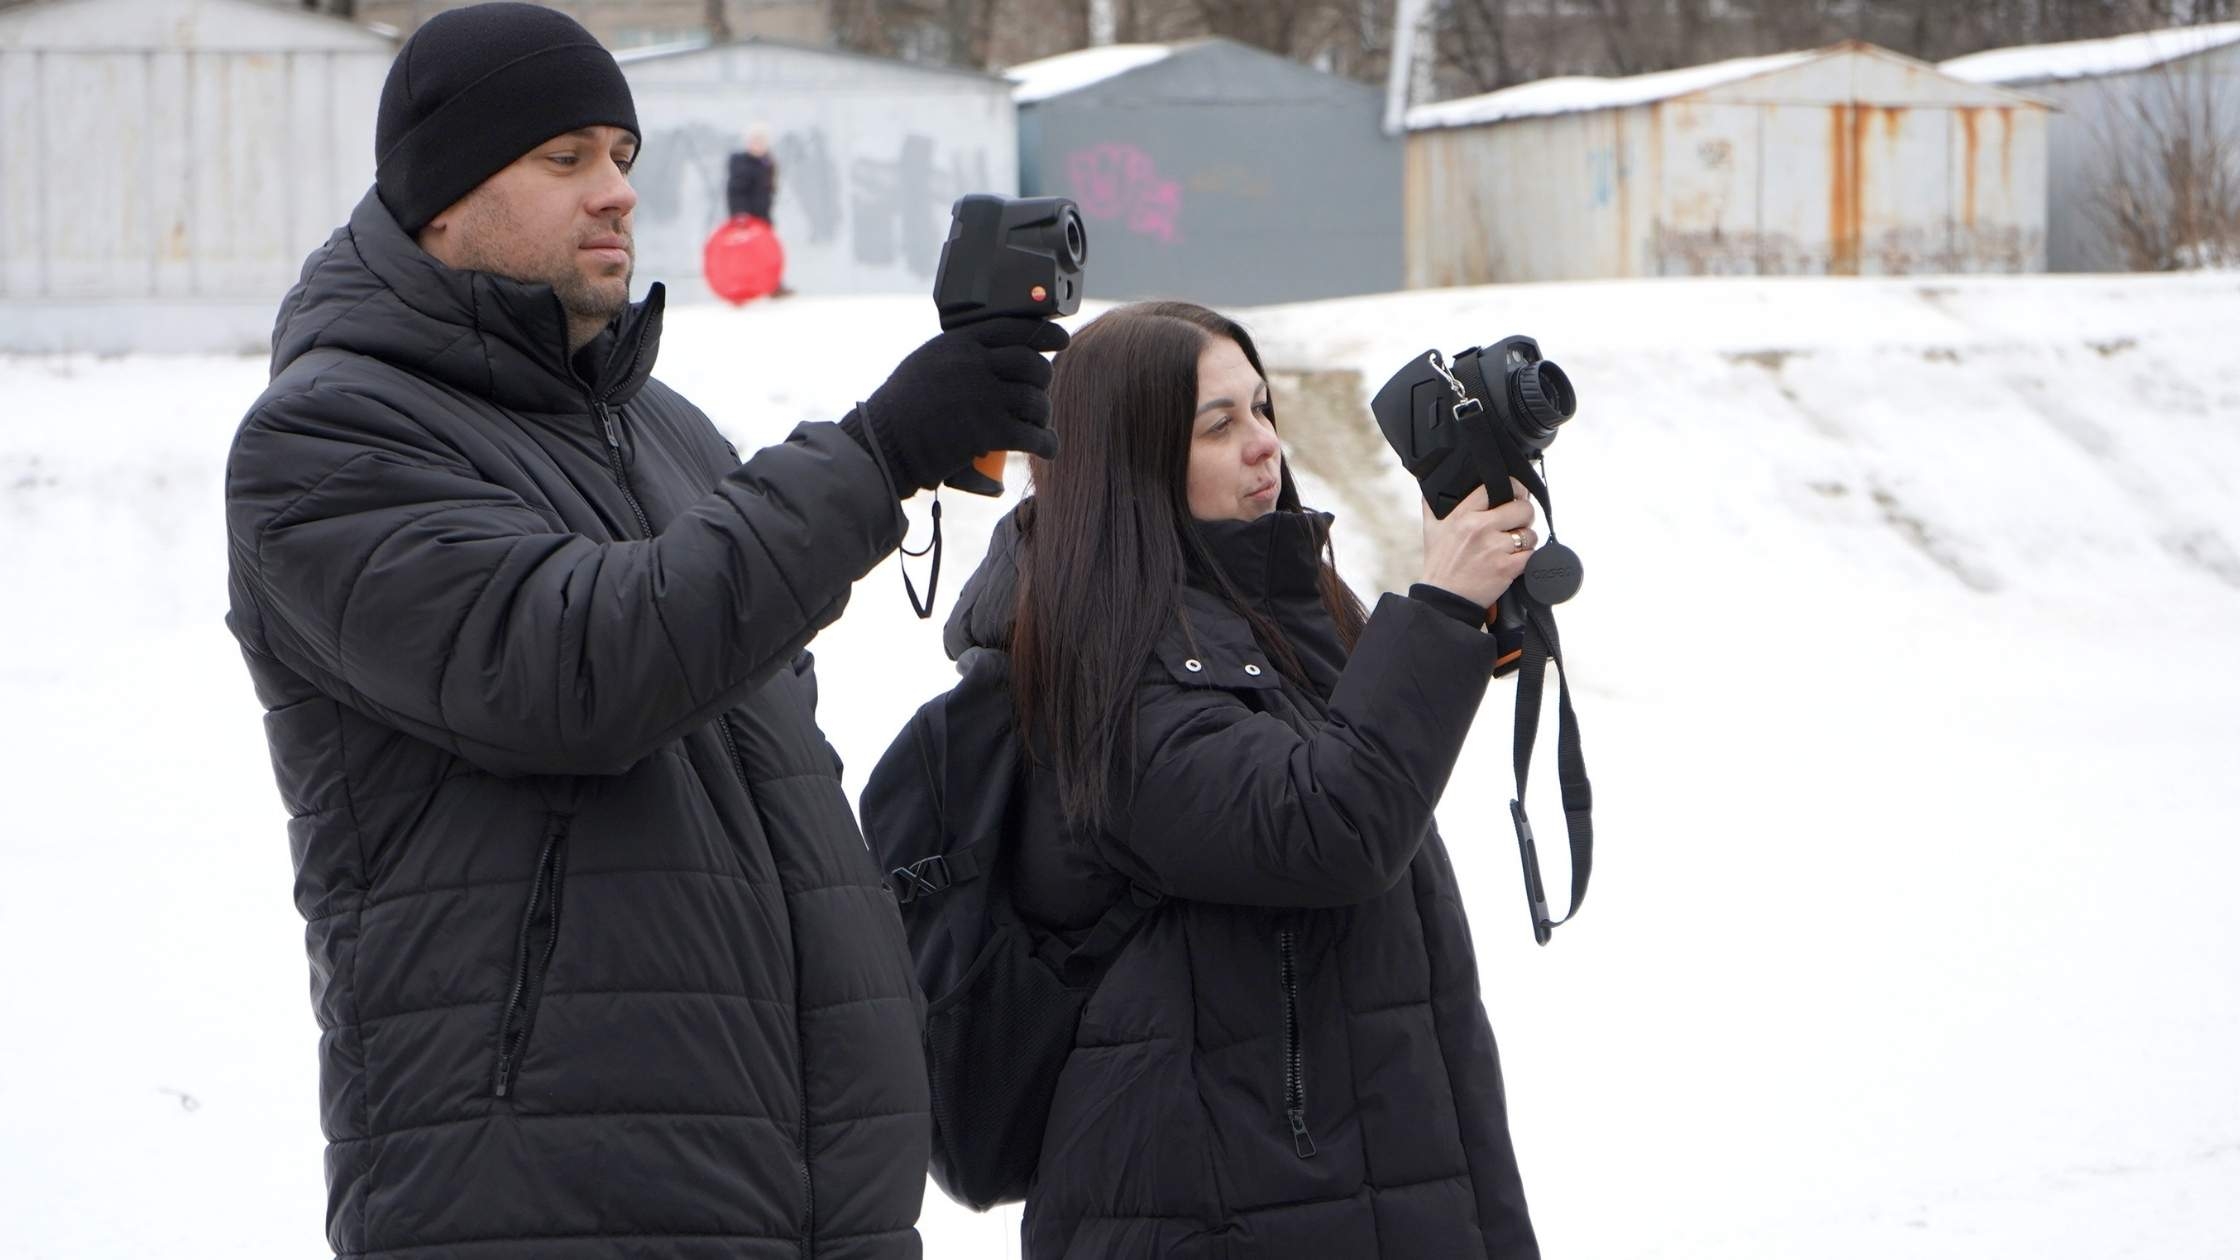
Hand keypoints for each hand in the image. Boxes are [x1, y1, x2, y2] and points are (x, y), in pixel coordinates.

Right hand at [847, 318, 1069, 495]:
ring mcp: (984, 396)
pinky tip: (1047, 448)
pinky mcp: (990, 431)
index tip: (1061, 339)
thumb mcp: (926, 363)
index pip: (1014, 328)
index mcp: (959, 343)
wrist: (883, 443)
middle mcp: (975, 364)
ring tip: (1038, 425)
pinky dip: (1046, 444)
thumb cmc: (899, 408)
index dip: (1044, 332)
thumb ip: (959, 356)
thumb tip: (991, 358)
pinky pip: (1033, 435)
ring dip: (1043, 415)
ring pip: (1036, 400)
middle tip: (1040, 393)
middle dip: (1044, 380)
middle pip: (1032, 364)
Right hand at [1420, 479, 1536, 608]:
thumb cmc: (1439, 565)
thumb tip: (1432, 489)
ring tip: (1513, 546)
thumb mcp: (1431, 530)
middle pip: (1522, 508)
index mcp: (1463, 515)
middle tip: (1518, 523)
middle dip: (1524, 516)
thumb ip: (1432, 506)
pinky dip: (1527, 559)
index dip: (1513, 488)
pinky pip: (1531, 555)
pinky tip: (1515, 561)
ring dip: (1526, 540)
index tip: (1516, 494)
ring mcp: (1495, 548)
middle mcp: (1480, 528)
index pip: (1495, 487)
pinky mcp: (1507, 567)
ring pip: (1530, 533)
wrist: (1443, 599)